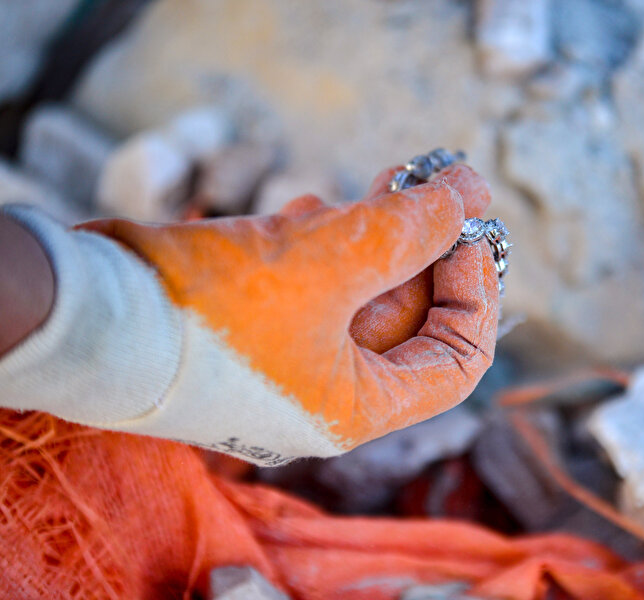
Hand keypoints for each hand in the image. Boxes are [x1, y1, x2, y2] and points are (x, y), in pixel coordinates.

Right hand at [80, 164, 498, 453]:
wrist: (81, 317)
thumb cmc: (210, 312)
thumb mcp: (329, 262)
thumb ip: (408, 229)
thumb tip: (471, 191)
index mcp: (358, 409)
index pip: (456, 359)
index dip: (474, 290)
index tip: (466, 227)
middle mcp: (326, 396)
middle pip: (407, 318)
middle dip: (421, 244)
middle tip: (425, 178)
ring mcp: (285, 364)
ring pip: (355, 294)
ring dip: (371, 234)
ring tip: (375, 182)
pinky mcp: (249, 330)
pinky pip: (307, 287)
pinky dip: (320, 244)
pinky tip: (307, 208)